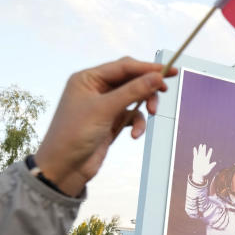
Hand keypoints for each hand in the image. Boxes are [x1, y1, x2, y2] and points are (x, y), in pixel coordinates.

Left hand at [35, 57, 177, 196]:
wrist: (64, 168)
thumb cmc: (75, 134)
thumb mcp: (105, 109)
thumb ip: (133, 91)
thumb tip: (157, 77)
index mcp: (88, 79)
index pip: (123, 67)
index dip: (147, 68)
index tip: (170, 71)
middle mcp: (96, 88)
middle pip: (131, 80)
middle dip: (147, 87)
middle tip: (165, 91)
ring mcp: (104, 105)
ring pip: (134, 97)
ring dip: (144, 105)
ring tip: (151, 114)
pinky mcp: (110, 121)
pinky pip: (132, 115)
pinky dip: (137, 123)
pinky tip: (135, 135)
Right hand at [191, 144, 216, 184]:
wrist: (199, 173)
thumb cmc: (204, 172)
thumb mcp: (208, 168)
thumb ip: (211, 165)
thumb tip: (215, 162)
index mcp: (207, 160)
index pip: (208, 155)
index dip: (210, 152)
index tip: (211, 149)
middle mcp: (203, 159)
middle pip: (204, 153)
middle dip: (204, 149)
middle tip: (204, 145)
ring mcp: (199, 159)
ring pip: (200, 153)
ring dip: (200, 149)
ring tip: (200, 145)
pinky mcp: (195, 159)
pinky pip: (195, 154)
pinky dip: (195, 151)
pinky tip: (195, 148)